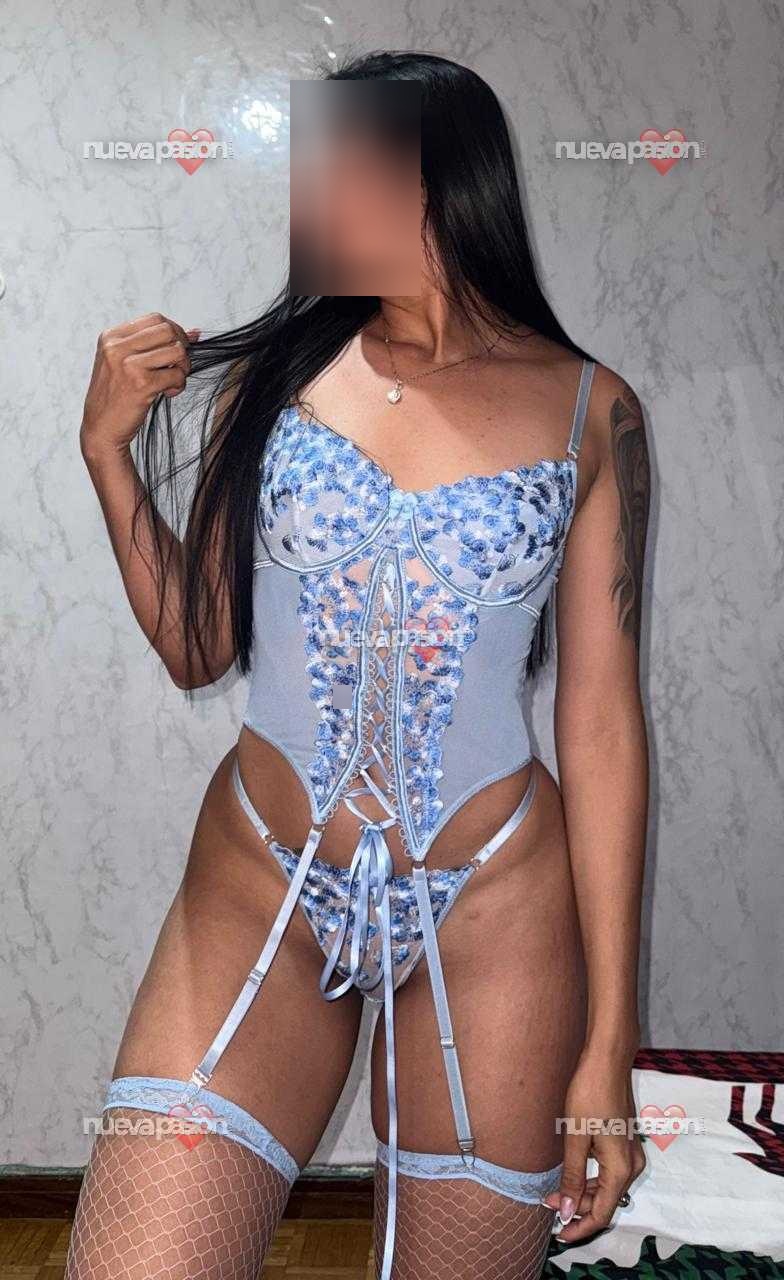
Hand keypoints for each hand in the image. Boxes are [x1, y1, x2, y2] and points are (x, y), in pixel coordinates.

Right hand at [80, 312, 199, 459]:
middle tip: (178, 365)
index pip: (155, 319)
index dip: (174, 331)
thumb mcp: (124, 363)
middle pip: (167, 330)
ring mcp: (127, 365)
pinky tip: (168, 393)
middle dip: (181, 348)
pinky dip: (179, 385)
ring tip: (172, 380)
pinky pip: (176, 375)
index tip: (177, 349)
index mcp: (111, 337)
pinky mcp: (141, 384)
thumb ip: (154, 345)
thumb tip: (195, 333)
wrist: (102, 428)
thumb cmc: (116, 396)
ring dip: (182, 368)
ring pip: (176, 351)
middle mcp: (116, 347)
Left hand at [541, 1049, 645, 1242]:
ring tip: (553, 1190)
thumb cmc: (589, 1094)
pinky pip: (609, 1172)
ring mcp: (630, 1153)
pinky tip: (571, 1173)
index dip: (580, 1227)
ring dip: (582, 1192)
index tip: (558, 1234)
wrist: (607, 1060)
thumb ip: (572, 1176)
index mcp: (621, 1169)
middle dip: (576, 1207)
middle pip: (605, 1201)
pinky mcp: (625, 1142)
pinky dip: (590, 1178)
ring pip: (607, 1187)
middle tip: (545, 1202)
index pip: (602, 1213)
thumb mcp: (575, 1137)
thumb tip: (564, 1210)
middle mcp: (632, 1165)